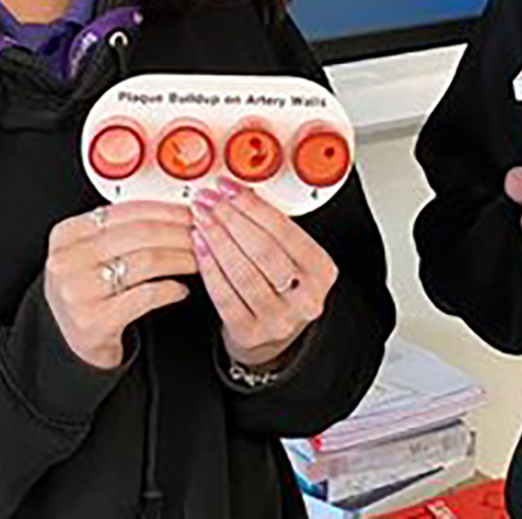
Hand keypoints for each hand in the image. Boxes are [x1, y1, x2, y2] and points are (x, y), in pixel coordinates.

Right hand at [43, 201, 197, 369]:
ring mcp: (80, 291)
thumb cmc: (88, 292)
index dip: (167, 210)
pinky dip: (171, 290)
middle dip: (180, 232)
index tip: (191, 213)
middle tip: (203, 234)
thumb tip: (175, 210)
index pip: (127, 210)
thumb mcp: (92, 253)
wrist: (73, 342)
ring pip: (148, 261)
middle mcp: (68, 261)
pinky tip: (181, 290)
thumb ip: (121, 228)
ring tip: (198, 260)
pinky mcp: (95, 321)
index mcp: (68, 234)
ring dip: (182, 258)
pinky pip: (146, 296)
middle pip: (142, 233)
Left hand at [191, 177, 338, 368]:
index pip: (285, 231)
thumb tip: (235, 192)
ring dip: (217, 240)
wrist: (272, 333)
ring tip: (201, 219)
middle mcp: (305, 298)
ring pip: (242, 272)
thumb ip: (273, 229)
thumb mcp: (292, 257)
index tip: (228, 188)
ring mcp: (278, 319)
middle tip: (209, 201)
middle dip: (231, 219)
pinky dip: (209, 267)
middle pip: (263, 250)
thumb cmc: (281, 287)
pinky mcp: (250, 333)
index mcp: (321, 271)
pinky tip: (200, 247)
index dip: (252, 206)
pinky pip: (224, 295)